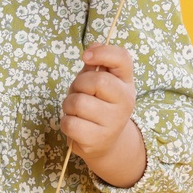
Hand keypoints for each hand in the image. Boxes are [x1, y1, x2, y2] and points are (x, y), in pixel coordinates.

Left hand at [61, 43, 145, 187]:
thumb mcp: (98, 82)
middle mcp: (125, 101)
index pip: (123, 58)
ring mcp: (114, 122)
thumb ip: (94, 64)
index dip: (103, 52)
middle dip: (78, 84)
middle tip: (78, 92)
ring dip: (68, 105)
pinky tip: (75, 124)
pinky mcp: (98, 139)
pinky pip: (70, 123)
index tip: (85, 56)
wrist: (106, 144)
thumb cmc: (97, 105)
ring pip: (79, 103)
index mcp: (126, 82)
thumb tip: (92, 47)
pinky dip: (66, 123)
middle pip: (98, 81)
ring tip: (75, 111)